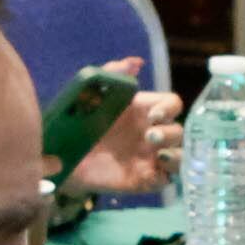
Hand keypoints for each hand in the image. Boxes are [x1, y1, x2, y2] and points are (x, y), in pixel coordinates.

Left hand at [70, 62, 181, 194]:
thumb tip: (135, 63)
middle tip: (149, 138)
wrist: (64, 157)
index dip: (169, 109)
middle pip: (179, 132)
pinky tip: (150, 176)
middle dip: (169, 134)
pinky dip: (163, 178)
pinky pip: (164, 181)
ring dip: (177, 157)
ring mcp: (151, 158)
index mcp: (146, 110)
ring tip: (161, 157)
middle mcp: (153, 133)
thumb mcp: (91, 94)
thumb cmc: (80, 122)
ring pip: (181, 157)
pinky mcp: (144, 180)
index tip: (152, 116)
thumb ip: (112, 74)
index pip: (173, 104)